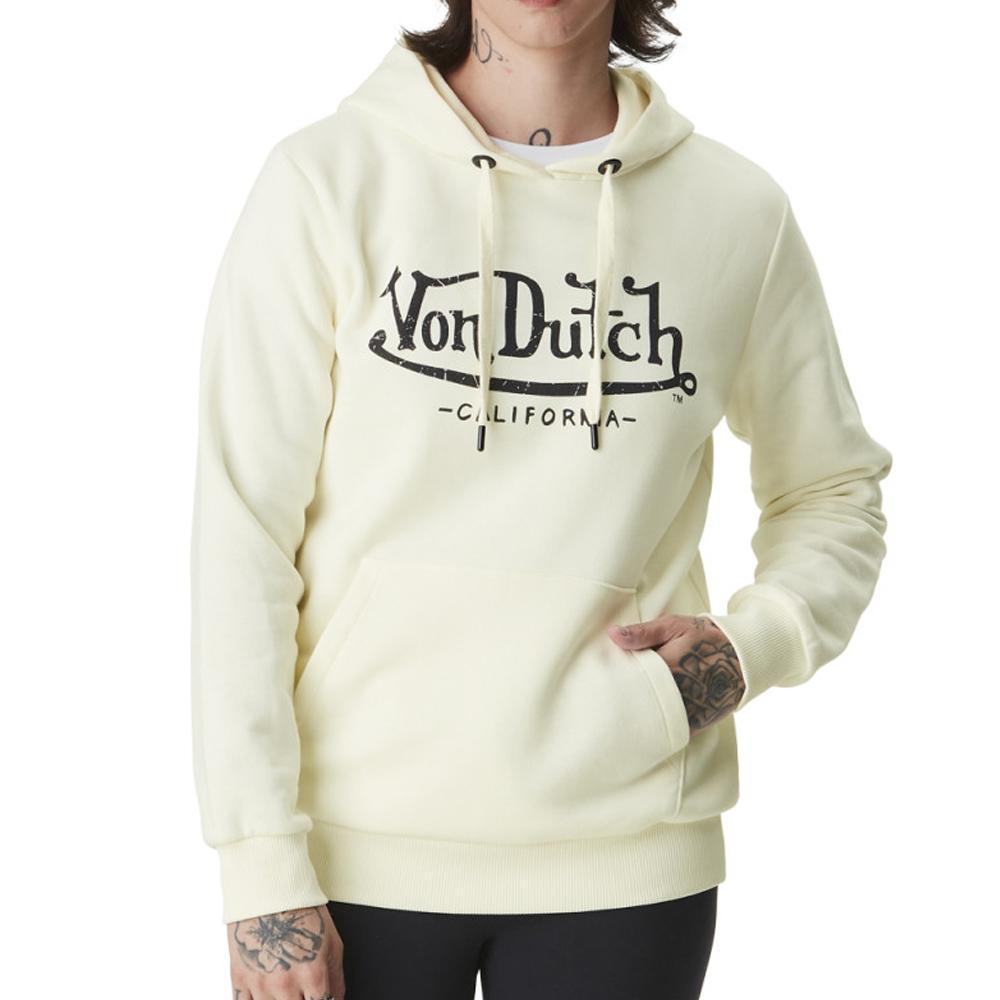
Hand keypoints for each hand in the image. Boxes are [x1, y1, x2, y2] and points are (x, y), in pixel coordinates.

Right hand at [228, 904, 344, 999]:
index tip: (320, 998)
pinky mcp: (239, 981)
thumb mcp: (332, 941)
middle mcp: (286, 984)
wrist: (269, 889)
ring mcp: (260, 985)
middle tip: (302, 991)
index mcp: (313, 974)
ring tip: (285, 987)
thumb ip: (336, 979)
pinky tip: (265, 994)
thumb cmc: (302, 911)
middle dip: (301, 999)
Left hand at [608, 613, 745, 734]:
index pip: (628, 682)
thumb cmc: (705, 638)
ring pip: (652, 722)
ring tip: (621, 713)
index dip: (614, 682)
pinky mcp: (695, 725)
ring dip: (639, 717)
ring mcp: (687, 714)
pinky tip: (646, 722)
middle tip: (608, 699)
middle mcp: (676, 696)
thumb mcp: (674, 627)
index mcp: (666, 670)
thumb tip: (612, 634)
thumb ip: (642, 633)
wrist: (744, 658)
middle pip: (637, 705)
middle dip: (624, 701)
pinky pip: (669, 732)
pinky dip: (657, 728)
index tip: (602, 679)